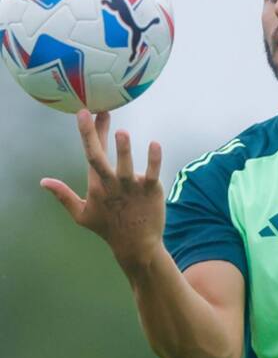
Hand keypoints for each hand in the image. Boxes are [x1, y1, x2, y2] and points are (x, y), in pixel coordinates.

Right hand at [40, 110, 164, 272]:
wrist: (136, 245)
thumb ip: (63, 195)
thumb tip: (43, 181)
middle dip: (95, 135)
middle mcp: (112, 184)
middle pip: (100, 157)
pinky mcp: (151, 191)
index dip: (88, 133)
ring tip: (122, 133)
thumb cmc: (109, 228)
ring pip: (125, 166)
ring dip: (123, 150)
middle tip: (96, 112)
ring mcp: (132, 187)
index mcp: (96, 185)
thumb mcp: (81, 214)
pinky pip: (152, 173)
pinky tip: (155, 144)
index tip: (84, 112)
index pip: (91, 154)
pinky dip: (153, 160)